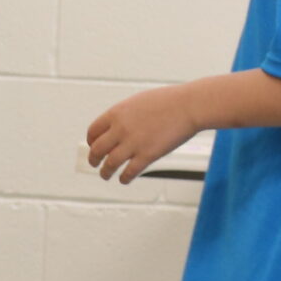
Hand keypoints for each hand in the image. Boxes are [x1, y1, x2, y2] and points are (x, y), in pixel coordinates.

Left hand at [85, 84, 200, 183]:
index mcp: (116, 113)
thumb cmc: (168, 101)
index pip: (93, 131)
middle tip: (94, 163)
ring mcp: (133, 143)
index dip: (91, 141)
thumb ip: (124, 115)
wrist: (189, 106)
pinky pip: (129, 172)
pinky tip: (124, 179)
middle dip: (93, 159)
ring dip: (105, 172)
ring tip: (105, 175)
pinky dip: (124, 178)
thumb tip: (115, 127)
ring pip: (110, 164)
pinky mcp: (148, 155)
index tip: (94, 146)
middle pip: (97, 149)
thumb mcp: (138, 102)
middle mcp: (121, 129)